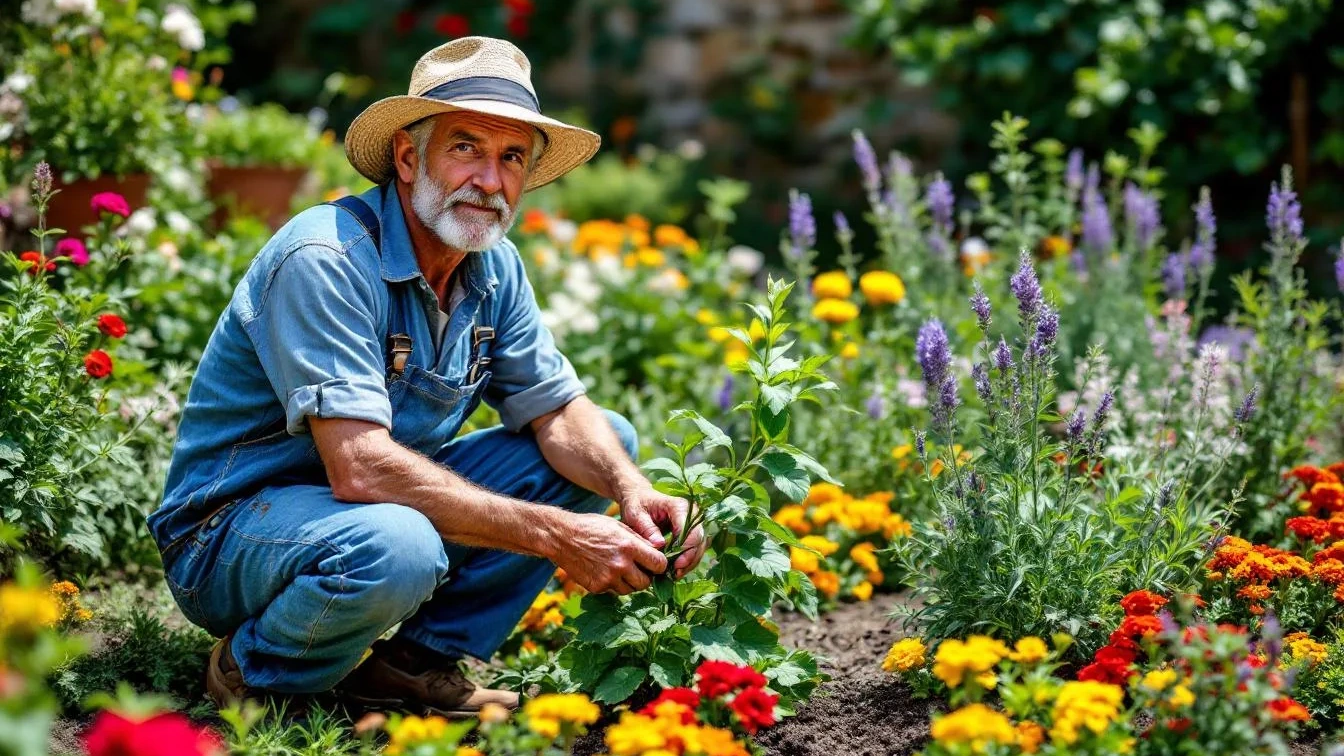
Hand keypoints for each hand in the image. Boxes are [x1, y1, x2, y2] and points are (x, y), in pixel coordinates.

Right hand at [550, 512, 667, 594]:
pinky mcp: (597, 588)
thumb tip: (658, 552)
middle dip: (646, 577)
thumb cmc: (592, 527)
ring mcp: (608, 578)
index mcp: (629, 546)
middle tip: (639, 569)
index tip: (655, 563)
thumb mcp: (619, 526)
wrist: (562, 537)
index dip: (659, 565)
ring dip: (630, 582)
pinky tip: (605, 571)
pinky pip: (614, 591)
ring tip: (621, 569)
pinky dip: (613, 584)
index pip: (659, 564)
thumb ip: (639, 541)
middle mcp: (620, 565)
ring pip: (631, 590)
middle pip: (646, 582)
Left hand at [619, 486, 705, 579]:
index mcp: (678, 507)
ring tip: (675, 575)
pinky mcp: (691, 531)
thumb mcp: (636, 515)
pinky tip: (675, 569)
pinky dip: (687, 560)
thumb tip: (660, 545)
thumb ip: (648, 529)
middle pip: (699, 540)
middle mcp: (691, 513)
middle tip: (675, 574)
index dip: (686, 550)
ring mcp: (693, 522)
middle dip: (689, 560)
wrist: (639, 497)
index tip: (675, 565)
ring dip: (690, 562)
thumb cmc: (636, 504)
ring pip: (700, 546)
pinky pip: (695, 548)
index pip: (691, 530)